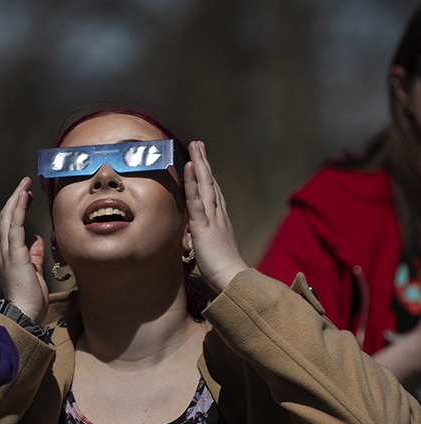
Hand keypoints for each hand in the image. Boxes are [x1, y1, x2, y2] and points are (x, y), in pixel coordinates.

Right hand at [0, 178, 48, 324]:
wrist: (25, 313)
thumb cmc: (30, 297)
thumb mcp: (34, 270)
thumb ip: (34, 253)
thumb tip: (37, 238)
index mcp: (8, 254)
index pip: (9, 226)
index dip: (16, 208)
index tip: (26, 195)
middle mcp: (3, 250)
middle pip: (5, 218)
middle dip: (15, 198)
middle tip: (25, 183)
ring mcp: (6, 251)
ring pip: (7, 218)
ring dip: (16, 198)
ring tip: (24, 184)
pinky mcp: (14, 253)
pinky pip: (14, 225)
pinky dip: (18, 209)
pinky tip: (23, 196)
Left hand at [183, 141, 247, 293]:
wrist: (232, 279)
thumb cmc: (222, 271)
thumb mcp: (210, 251)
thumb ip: (203, 241)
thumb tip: (194, 239)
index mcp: (220, 221)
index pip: (213, 193)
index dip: (208, 176)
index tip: (202, 162)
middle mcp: (218, 214)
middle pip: (211, 182)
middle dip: (205, 162)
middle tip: (199, 144)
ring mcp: (212, 217)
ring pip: (205, 184)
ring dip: (200, 162)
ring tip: (195, 144)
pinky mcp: (203, 224)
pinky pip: (196, 198)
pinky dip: (193, 180)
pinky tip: (191, 165)